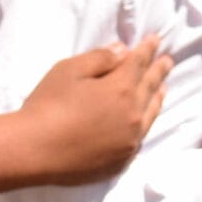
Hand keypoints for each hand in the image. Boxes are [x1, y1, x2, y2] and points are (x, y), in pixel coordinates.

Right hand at [19, 38, 170, 185]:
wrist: (34, 151)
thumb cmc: (47, 105)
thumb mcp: (69, 70)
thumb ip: (99, 58)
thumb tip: (122, 50)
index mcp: (121, 89)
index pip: (139, 63)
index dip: (148, 49)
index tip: (155, 40)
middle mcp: (133, 115)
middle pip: (150, 88)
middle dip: (159, 72)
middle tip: (168, 61)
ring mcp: (130, 140)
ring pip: (150, 114)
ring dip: (157, 98)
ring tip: (162, 88)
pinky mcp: (122, 161)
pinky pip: (140, 137)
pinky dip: (145, 123)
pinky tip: (143, 121)